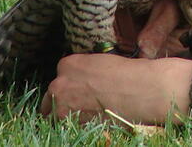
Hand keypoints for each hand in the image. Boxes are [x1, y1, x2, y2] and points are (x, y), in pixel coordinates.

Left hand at [40, 53, 191, 123]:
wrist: (141, 90)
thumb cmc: (128, 74)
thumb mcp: (101, 63)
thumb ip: (85, 71)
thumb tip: (85, 81)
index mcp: (67, 64)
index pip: (60, 78)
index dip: (69, 86)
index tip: (78, 91)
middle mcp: (59, 84)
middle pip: (50, 98)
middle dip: (61, 102)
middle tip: (78, 106)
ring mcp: (63, 106)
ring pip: (54, 116)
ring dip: (65, 116)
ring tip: (85, 117)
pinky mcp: (71, 124)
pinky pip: (67, 127)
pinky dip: (75, 127)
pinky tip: (91, 122)